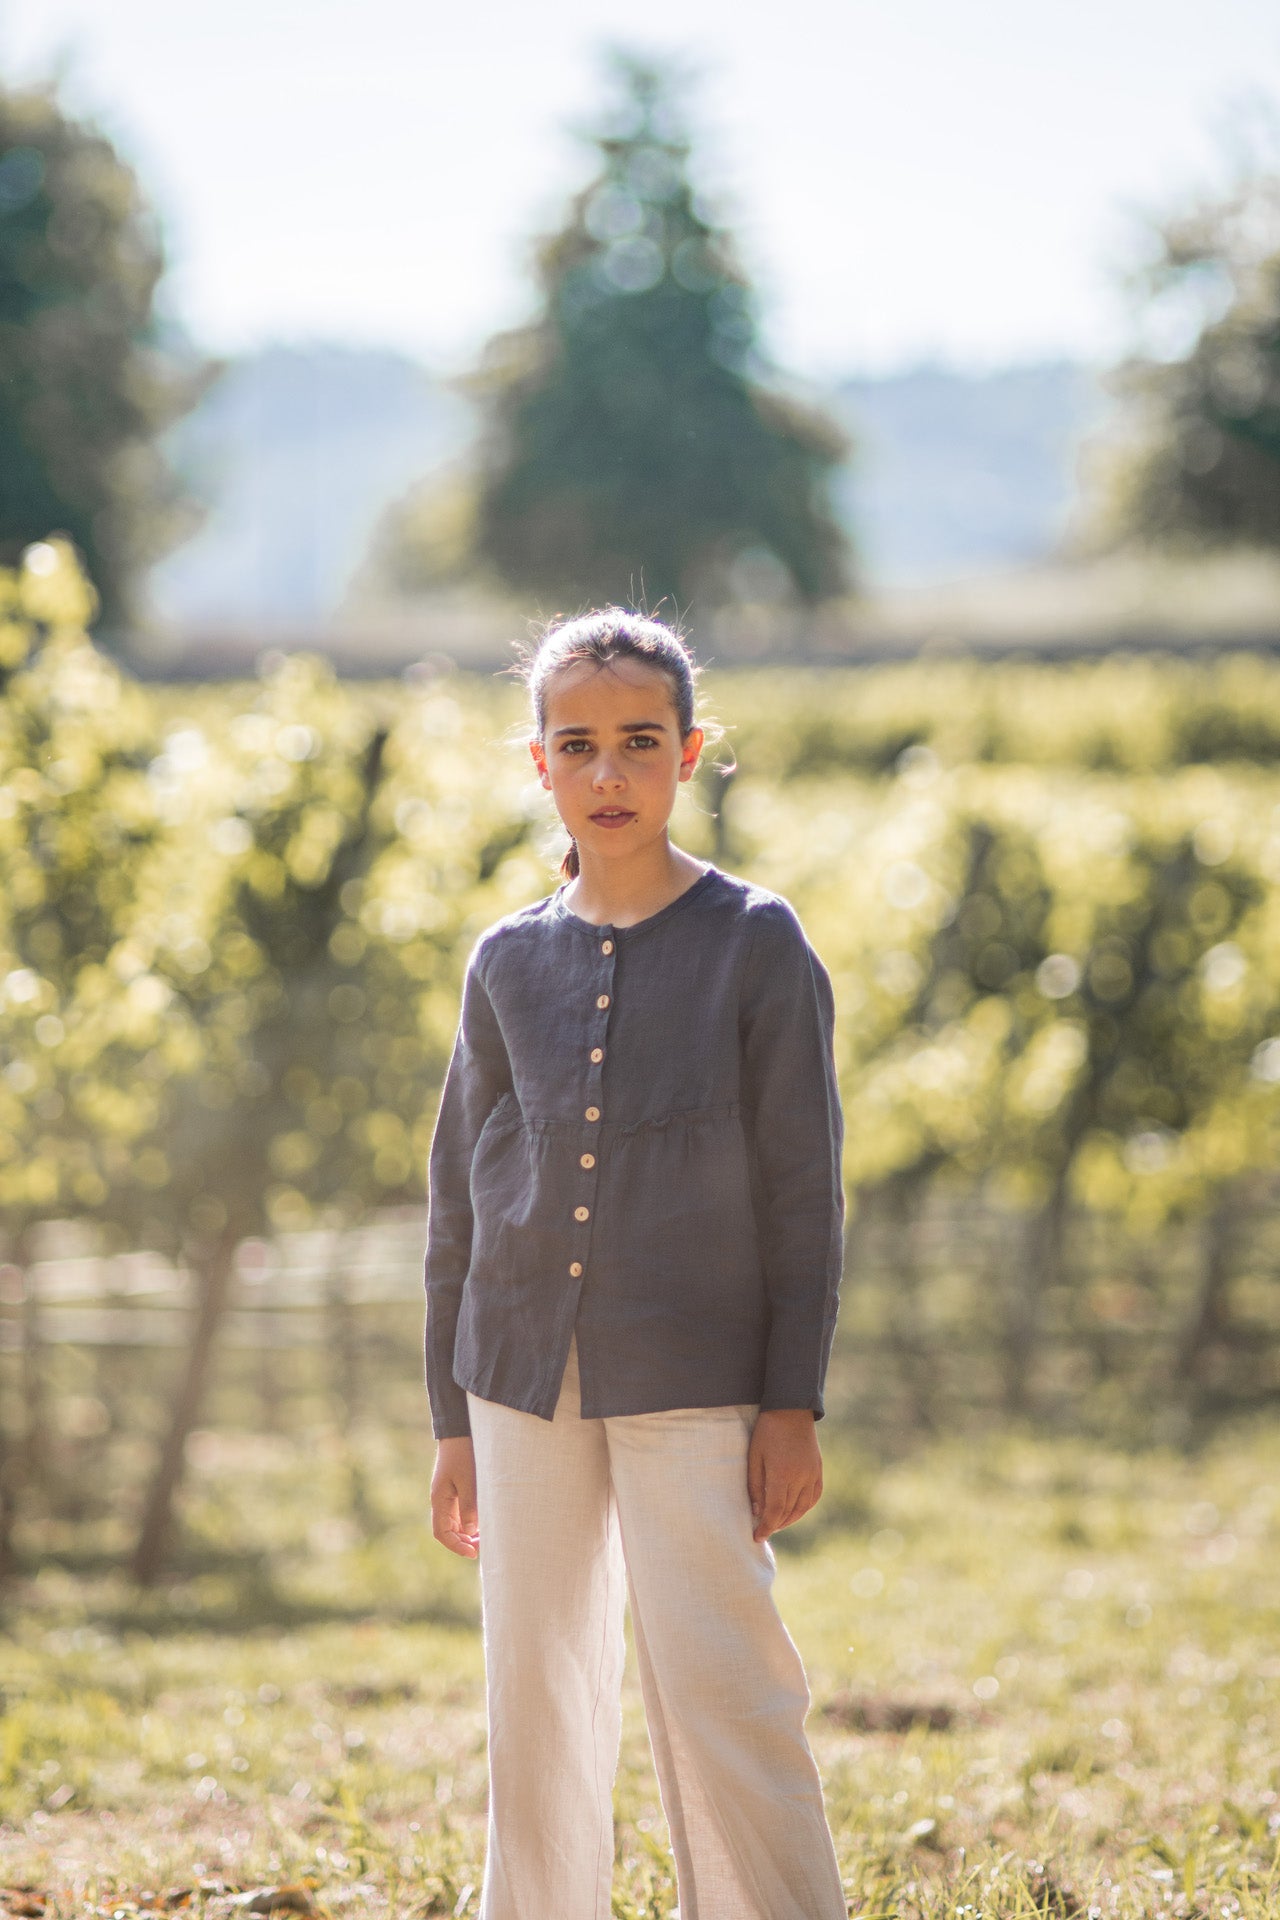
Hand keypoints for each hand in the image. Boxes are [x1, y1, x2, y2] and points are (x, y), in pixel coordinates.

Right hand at [431, 1436, 478, 1556]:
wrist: (460, 1431)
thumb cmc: (464, 1454)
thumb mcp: (468, 1481)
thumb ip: (469, 1506)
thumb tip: (470, 1531)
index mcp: (439, 1500)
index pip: (442, 1532)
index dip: (456, 1545)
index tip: (473, 1553)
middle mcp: (441, 1500)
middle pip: (448, 1530)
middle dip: (463, 1541)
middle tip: (483, 1546)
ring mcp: (448, 1494)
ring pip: (455, 1522)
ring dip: (467, 1532)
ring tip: (485, 1537)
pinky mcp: (456, 1488)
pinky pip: (460, 1511)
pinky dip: (470, 1520)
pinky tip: (483, 1522)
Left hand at [747, 1409, 822, 1542]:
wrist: (791, 1409)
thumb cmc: (767, 1431)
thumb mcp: (754, 1456)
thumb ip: (756, 1485)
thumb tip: (756, 1512)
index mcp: (781, 1473)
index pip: (775, 1510)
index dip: (766, 1526)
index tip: (757, 1537)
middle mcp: (800, 1477)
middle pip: (788, 1511)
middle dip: (775, 1524)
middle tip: (764, 1531)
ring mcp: (812, 1473)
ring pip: (803, 1507)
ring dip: (790, 1519)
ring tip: (777, 1524)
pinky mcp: (818, 1469)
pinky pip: (814, 1496)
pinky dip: (805, 1508)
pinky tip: (795, 1512)